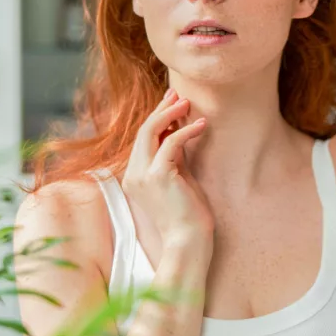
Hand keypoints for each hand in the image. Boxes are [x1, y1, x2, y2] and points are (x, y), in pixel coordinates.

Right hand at [121, 89, 213, 249]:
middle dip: (161, 109)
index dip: (157, 118)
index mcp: (135, 176)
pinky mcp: (158, 176)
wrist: (188, 241)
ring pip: (150, 132)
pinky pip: (170, 143)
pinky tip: (202, 125)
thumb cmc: (188, 214)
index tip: (172, 102)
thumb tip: (180, 131)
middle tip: (178, 94)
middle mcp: (134, 175)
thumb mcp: (178, 179)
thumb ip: (175, 157)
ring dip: (170, 113)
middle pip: (143, 131)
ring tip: (187, 102)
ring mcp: (143, 176)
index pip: (142, 139)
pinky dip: (186, 131)